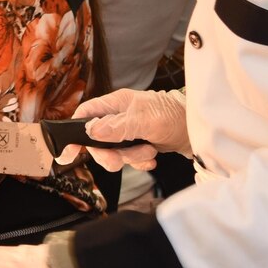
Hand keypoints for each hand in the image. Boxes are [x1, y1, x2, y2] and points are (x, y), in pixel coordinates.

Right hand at [58, 88, 188, 170]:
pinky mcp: (139, 144)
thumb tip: (92, 131)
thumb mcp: (144, 120)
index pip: (85, 116)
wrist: (200, 128)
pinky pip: (129, 159)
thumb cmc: (174, 115)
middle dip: (108, 154)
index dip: (73, 134)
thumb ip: (118, 126)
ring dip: (130, 158)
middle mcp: (118, 118)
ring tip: (148, 153)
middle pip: (97, 141)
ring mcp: (128, 132)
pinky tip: (152, 159)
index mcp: (114, 104)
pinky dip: (139, 162)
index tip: (67, 153)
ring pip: (114, 152)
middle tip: (120, 161)